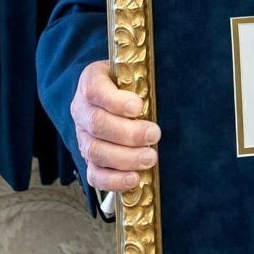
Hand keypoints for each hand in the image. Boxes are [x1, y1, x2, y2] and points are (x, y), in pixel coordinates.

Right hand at [70, 60, 159, 192]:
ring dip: (125, 158)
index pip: (95, 90)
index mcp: (91, 83)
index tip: (138, 107)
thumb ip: (143, 80)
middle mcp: (82, 110)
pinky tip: (134, 179)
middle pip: (97, 124)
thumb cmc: (129, 85)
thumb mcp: (133, 73)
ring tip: (149, 158)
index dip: (115, 101)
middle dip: (128, 133)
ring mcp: (83, 137)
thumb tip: (172, 91)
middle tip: (154, 135)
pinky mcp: (90, 159)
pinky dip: (114, 180)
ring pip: (95, 151)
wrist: (112, 96)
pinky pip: (94, 175)